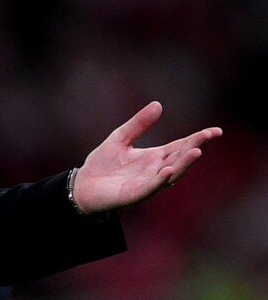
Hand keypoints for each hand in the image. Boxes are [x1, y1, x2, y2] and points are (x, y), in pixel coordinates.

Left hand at [72, 101, 220, 214]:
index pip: (180, 146)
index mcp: (155, 157)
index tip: (216, 131)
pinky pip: (150, 187)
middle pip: (179, 158)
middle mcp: (155, 171)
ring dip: (183, 164)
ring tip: (196, 151)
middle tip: (207, 136)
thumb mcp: (120, 138)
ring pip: (170, 174)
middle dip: (194, 148)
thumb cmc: (102, 164)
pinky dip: (160, 180)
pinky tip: (167, 171)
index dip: (197, 139)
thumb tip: (158, 104)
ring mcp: (147, 184)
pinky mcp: (134, 195)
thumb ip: (138, 124)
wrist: (83, 186)